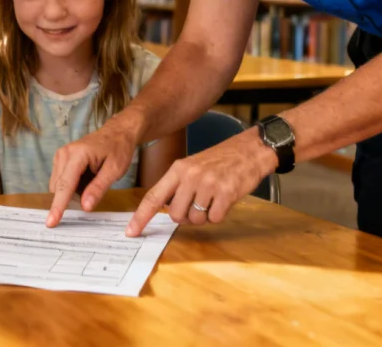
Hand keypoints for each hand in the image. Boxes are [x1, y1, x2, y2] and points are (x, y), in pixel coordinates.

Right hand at [46, 108, 143, 226]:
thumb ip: (99, 188)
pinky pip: (61, 181)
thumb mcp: (115, 170)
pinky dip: (73, 186)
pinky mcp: (61, 159)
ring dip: (72, 192)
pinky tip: (87, 178)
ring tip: (93, 180)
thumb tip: (85, 207)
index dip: (58, 206)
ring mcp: (61, 155)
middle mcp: (64, 153)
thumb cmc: (118, 149)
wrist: (117, 132)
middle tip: (95, 191)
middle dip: (71, 198)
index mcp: (78, 155)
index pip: (65, 185)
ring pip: (59, 186)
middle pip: (59, 187)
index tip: (51, 222)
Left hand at [126, 128, 275, 235]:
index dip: (141, 216)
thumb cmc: (221, 160)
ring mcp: (208, 184)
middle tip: (198, 205)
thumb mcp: (193, 166)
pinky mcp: (226, 193)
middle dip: (185, 216)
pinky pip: (214, 218)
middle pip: (175, 214)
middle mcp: (190, 176)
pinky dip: (219, 215)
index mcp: (178, 169)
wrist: (250, 150)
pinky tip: (225, 200)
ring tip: (213, 199)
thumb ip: (178, 185)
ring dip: (204, 216)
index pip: (153, 196)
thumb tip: (165, 209)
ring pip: (195, 219)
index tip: (131, 231)